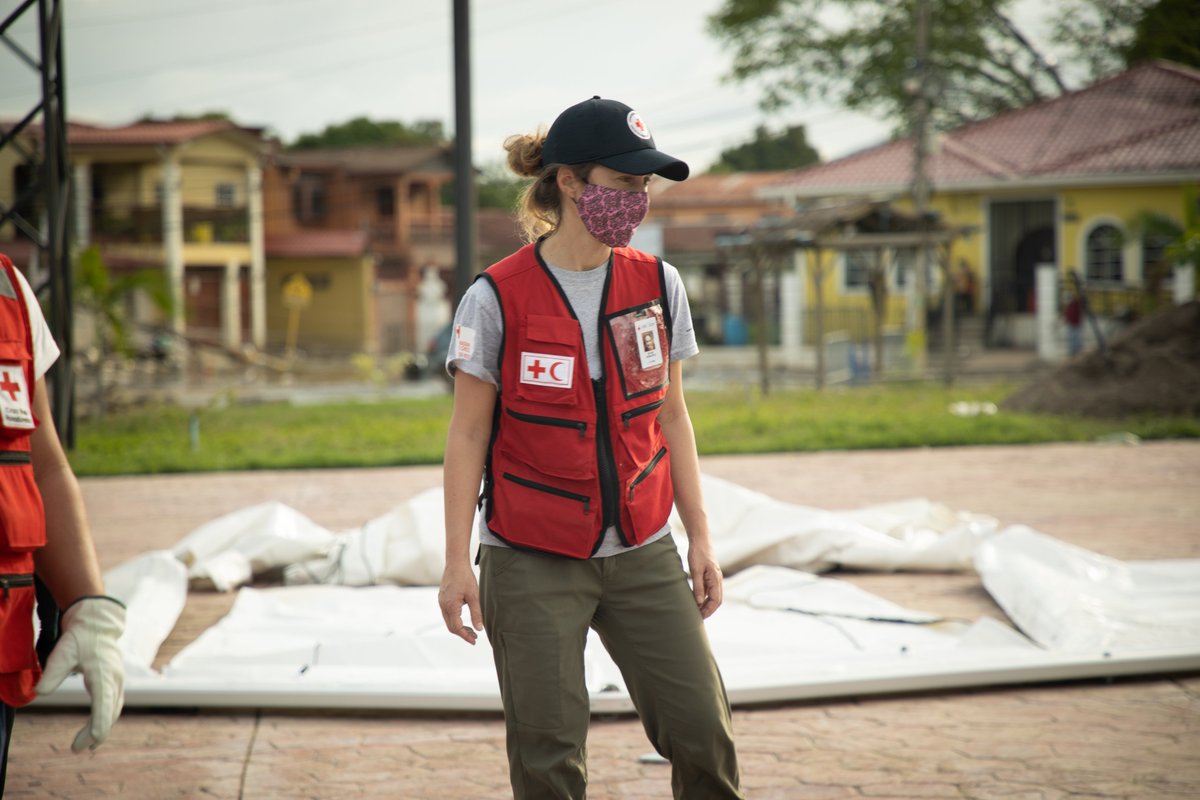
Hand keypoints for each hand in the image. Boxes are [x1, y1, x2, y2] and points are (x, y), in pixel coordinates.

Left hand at [35, 596, 125, 751]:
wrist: (98, 624)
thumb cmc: (80, 638)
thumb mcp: (63, 652)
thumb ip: (52, 672)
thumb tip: (40, 692)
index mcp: (103, 673)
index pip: (104, 703)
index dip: (99, 723)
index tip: (94, 740)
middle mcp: (115, 679)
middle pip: (110, 712)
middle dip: (95, 732)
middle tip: (77, 749)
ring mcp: (118, 681)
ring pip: (113, 710)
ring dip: (101, 728)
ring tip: (85, 746)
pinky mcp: (116, 682)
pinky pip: (113, 705)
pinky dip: (105, 719)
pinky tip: (95, 730)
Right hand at [438, 563, 482, 644]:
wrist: (455, 563)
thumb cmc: (466, 578)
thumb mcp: (474, 596)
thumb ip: (476, 613)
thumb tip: (479, 629)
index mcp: (451, 606)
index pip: (456, 628)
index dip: (465, 636)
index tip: (474, 640)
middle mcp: (443, 606)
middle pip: (451, 627)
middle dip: (462, 633)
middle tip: (474, 637)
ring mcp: (441, 602)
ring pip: (448, 621)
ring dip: (459, 627)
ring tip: (471, 630)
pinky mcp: (442, 598)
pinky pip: (447, 614)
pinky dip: (455, 620)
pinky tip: (463, 619)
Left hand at [687, 544, 723, 618]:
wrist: (700, 540)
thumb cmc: (698, 553)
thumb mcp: (695, 570)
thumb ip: (697, 586)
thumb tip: (698, 602)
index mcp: (716, 579)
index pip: (715, 600)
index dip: (708, 610)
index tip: (700, 617)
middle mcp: (718, 580)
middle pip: (717, 601)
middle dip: (709, 610)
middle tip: (698, 618)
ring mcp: (715, 578)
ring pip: (714, 596)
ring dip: (707, 605)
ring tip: (697, 612)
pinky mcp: (710, 576)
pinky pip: (710, 591)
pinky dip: (705, 598)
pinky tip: (696, 601)